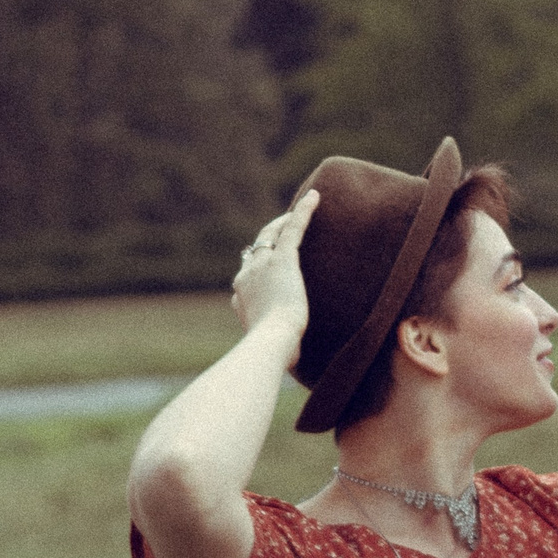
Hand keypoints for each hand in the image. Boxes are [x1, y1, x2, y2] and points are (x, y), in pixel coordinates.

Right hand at [232, 188, 319, 358]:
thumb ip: (281, 347)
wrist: (272, 342)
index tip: (270, 265)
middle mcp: (245, 277)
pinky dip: (303, 212)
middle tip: (283, 227)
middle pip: (256, 249)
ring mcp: (261, 266)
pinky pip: (293, 229)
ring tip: (297, 211)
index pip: (247, 275)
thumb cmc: (276, 354)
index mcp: (241, 298)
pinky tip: (316, 197)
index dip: (258, 267)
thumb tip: (289, 360)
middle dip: (268, 237)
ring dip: (283, 221)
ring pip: (271, 234)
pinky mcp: (282, 260)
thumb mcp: (275, 350)